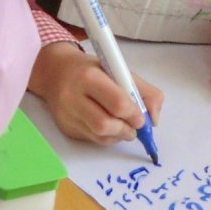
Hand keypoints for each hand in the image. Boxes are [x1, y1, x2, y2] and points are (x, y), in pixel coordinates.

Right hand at [28, 41, 162, 144]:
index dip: (134, 114)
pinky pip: (92, 140)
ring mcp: (67, 115)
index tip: (141, 117)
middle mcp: (73, 97)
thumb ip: (144, 91)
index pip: (117, 103)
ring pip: (99, 136)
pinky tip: (111, 127)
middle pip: (105, 124)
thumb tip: (154, 119)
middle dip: (127, 129)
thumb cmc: (93, 70)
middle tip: (135, 126)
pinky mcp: (66, 128)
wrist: (56, 73)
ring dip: (119, 135)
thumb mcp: (119, 70)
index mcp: (88, 77)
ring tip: (125, 127)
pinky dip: (108, 137)